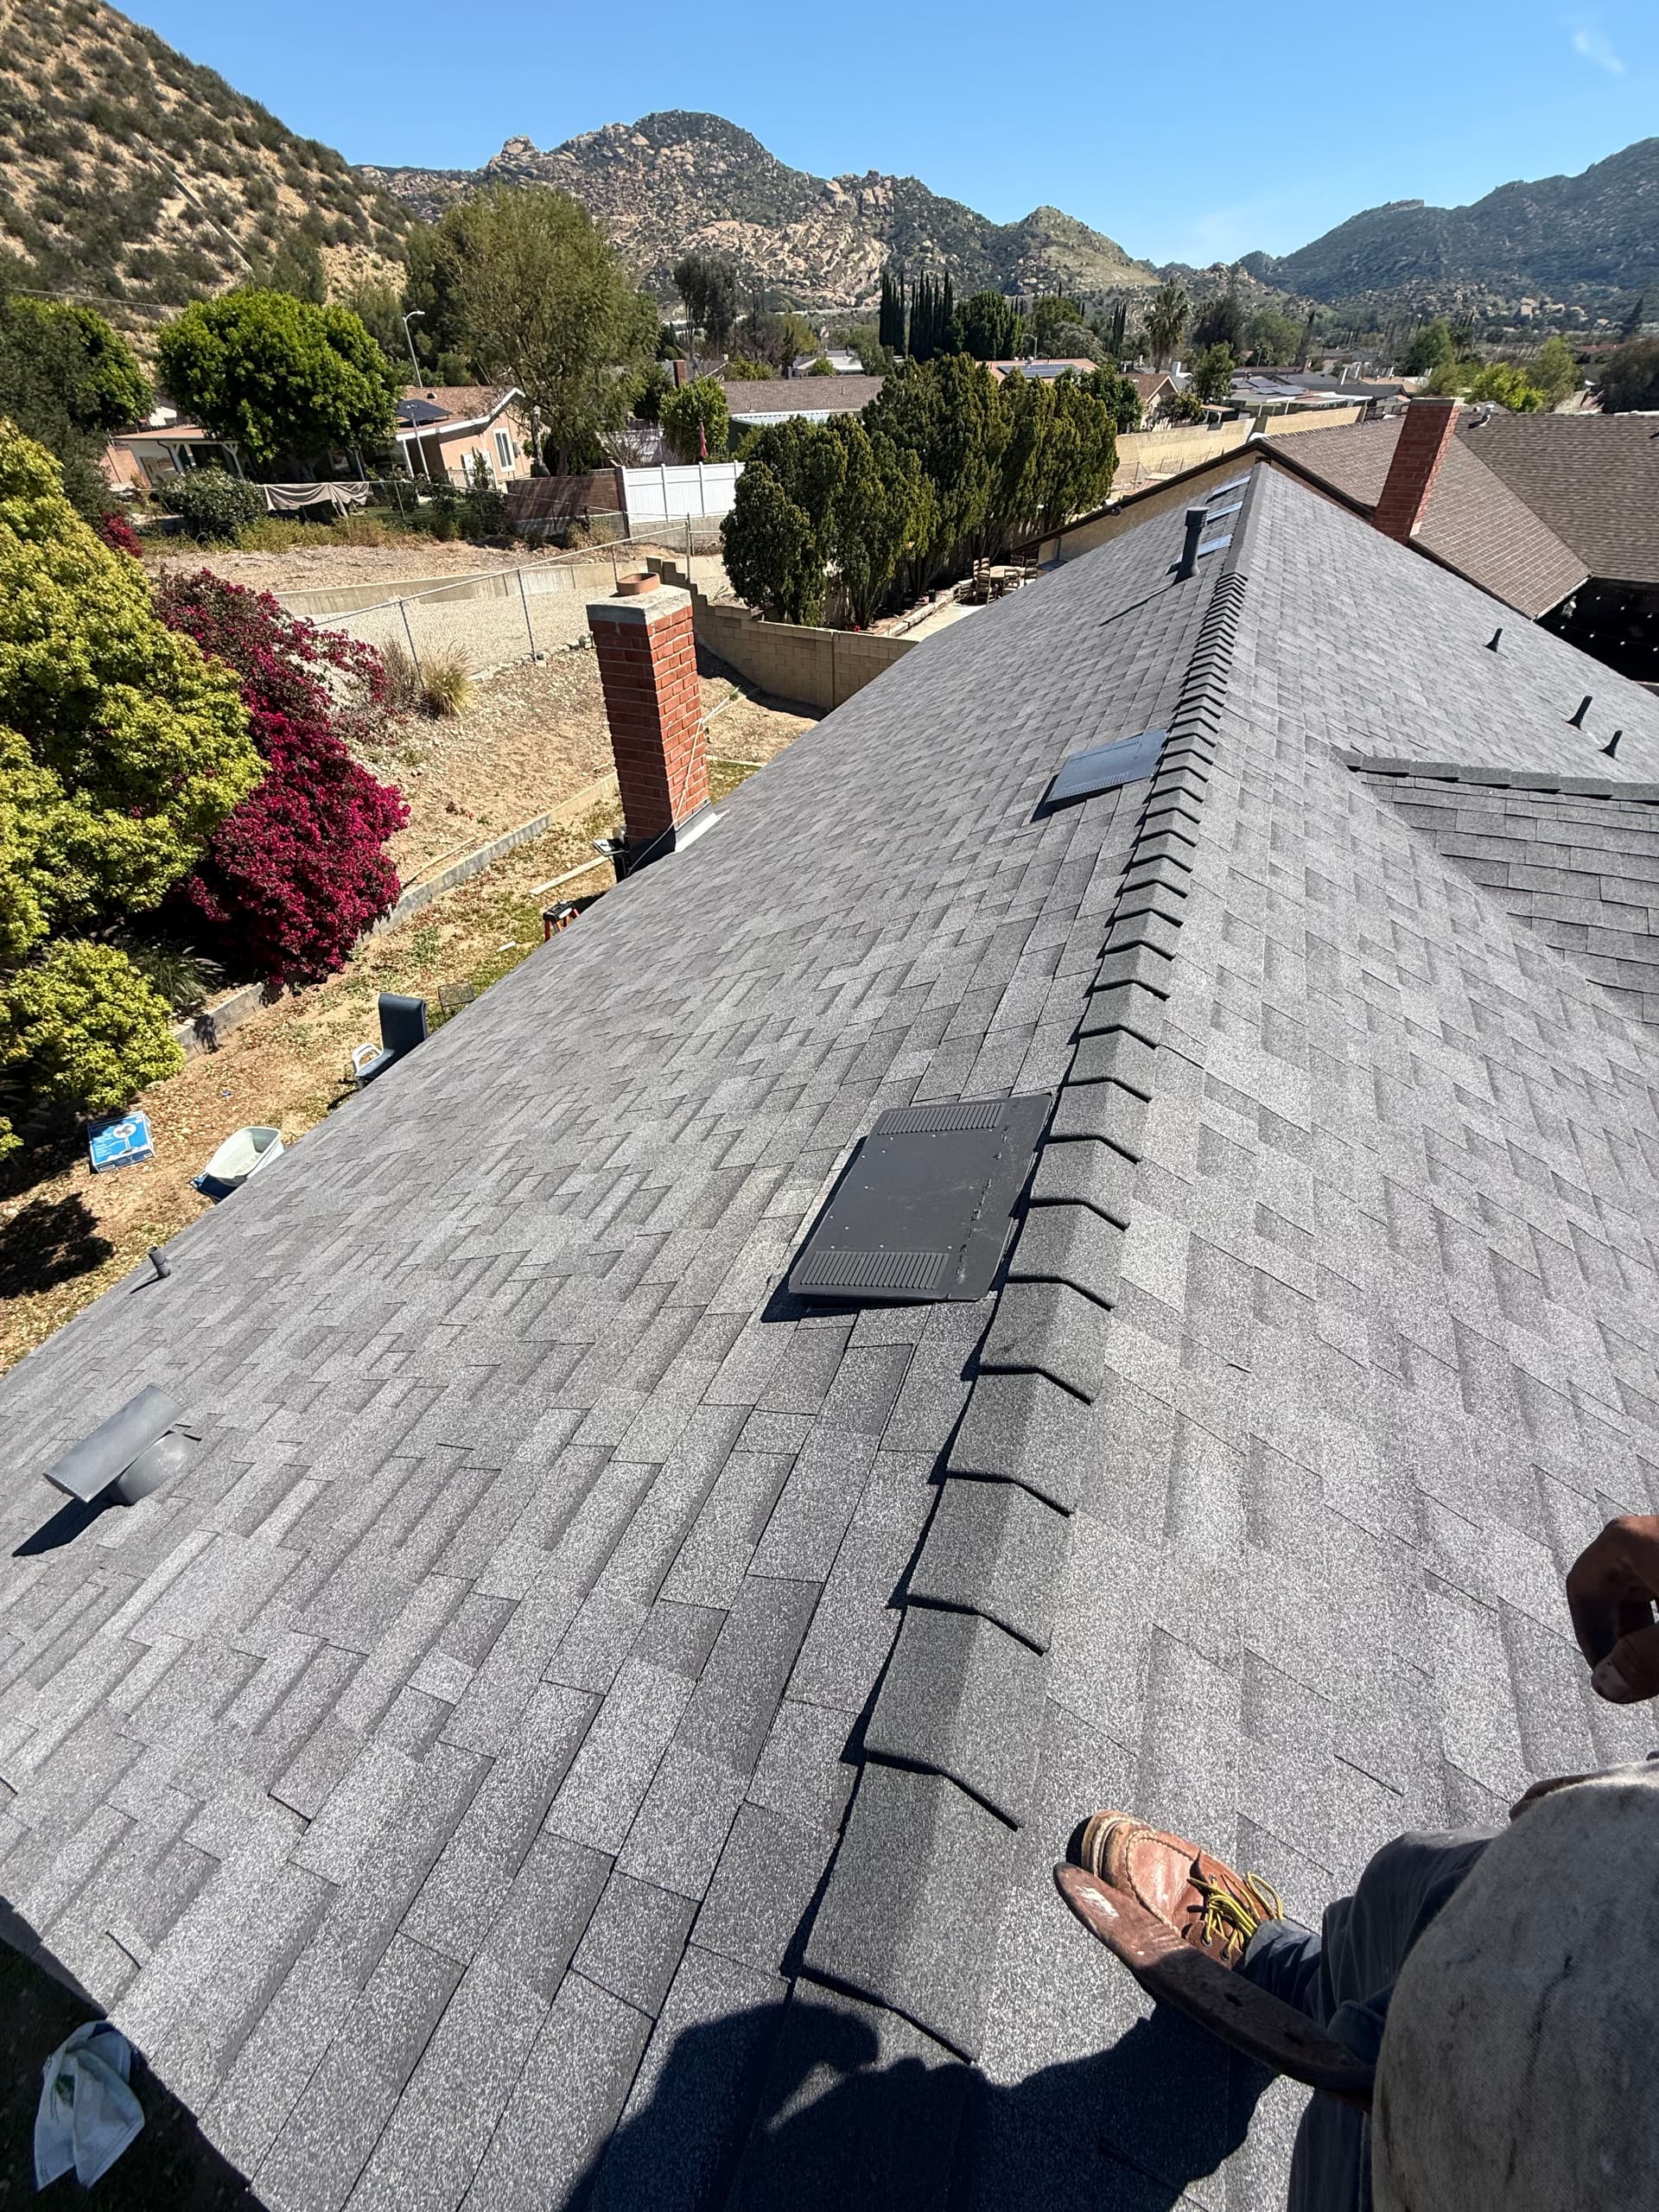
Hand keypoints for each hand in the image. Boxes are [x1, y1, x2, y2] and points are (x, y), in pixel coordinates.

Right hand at [1565, 1515, 1658, 1703]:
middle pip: (1613, 1589)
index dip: (1589, 1639)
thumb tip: (1608, 1685)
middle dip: (1624, 1637)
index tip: (1605, 1673)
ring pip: (1645, 1586)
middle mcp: (1645, 1532)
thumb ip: (1643, 1662)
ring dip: (1649, 1628)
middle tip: (1635, 1673)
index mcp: (1626, 1540)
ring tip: (1658, 1658)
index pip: (1580, 1591)